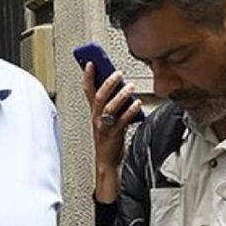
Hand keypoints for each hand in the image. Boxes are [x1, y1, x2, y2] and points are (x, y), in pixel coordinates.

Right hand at [82, 62, 142, 202]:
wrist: (107, 162)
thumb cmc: (108, 140)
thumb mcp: (104, 118)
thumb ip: (110, 103)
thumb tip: (120, 87)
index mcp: (94, 112)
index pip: (87, 90)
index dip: (87, 76)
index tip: (91, 62)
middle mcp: (97, 117)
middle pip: (98, 97)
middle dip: (107, 83)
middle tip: (117, 73)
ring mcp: (104, 126)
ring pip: (109, 107)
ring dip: (120, 95)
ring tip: (130, 86)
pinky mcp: (114, 135)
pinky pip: (122, 121)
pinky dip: (131, 111)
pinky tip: (138, 104)